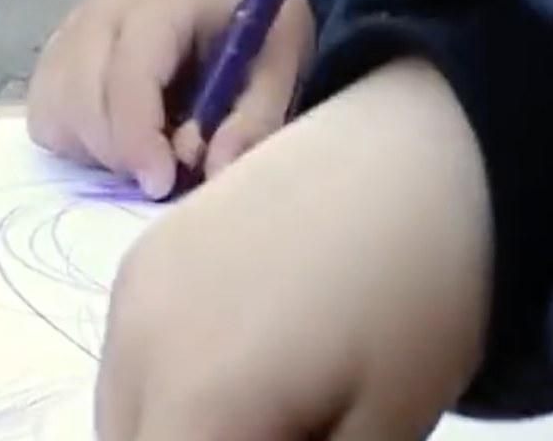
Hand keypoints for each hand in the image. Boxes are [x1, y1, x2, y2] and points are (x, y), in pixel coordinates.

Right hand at [28, 0, 313, 198]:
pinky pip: (45, 118)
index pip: (127, 76)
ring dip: (95, 152)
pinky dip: (76, 143)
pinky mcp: (53, 58)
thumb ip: (252, 121)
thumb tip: (214, 169)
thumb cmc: (253, 34)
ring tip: (146, 150)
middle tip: (164, 176)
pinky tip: (118, 140)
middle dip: (118, 155)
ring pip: (55, 114)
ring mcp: (69, 31)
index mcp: (157, 2)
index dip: (138, 140)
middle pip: (81, 100)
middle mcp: (100, 10)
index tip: (162, 186)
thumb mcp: (277, 72)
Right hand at [97, 59, 492, 440]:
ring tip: (274, 415)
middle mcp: (134, 345)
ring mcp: (133, 290)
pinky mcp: (147, 252)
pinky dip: (170, 392)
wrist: (431, 140)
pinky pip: (131, 357)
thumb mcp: (379, 431)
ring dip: (175, 432)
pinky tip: (249, 377)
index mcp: (193, 403)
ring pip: (122, 418)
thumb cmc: (424, 300)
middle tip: (292, 431)